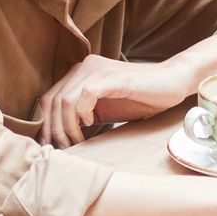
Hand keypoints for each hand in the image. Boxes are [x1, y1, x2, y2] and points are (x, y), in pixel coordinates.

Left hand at [39, 53, 188, 146]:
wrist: (171, 84)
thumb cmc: (139, 98)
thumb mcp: (102, 110)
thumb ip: (81, 116)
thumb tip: (58, 137)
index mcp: (81, 73)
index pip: (49, 98)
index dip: (45, 124)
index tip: (50, 145)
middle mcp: (85, 67)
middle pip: (53, 100)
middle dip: (55, 129)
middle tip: (64, 148)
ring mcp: (98, 70)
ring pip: (65, 100)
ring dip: (67, 126)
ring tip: (77, 141)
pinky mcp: (112, 77)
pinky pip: (85, 95)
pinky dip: (83, 113)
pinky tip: (93, 123)